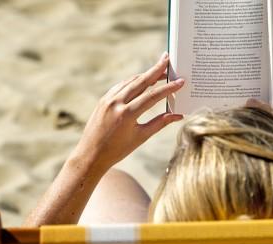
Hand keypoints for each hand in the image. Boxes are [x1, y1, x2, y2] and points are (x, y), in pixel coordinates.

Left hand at [71, 52, 184, 168]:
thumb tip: (178, 115)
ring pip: (130, 81)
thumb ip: (160, 123)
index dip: (168, 88)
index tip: (181, 81)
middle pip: (141, 81)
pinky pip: (121, 86)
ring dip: (145, 74)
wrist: (91, 155)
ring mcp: (108, 99)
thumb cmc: (118, 150)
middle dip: (156, 70)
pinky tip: (142, 79)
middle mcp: (116, 103)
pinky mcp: (103, 99)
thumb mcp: (141, 137)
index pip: (152, 96)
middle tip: (167, 59)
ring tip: (159, 69)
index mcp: (127, 114)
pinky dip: (133, 81)